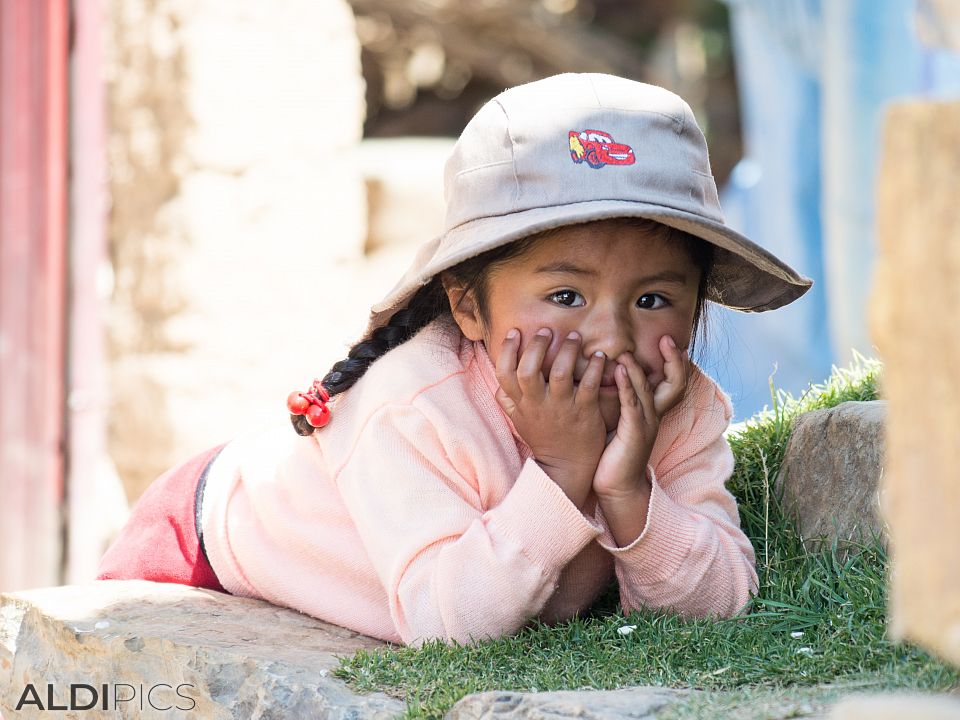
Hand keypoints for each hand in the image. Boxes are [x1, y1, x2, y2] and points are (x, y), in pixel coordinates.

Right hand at [495, 327, 606, 507]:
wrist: (567, 467)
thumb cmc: (544, 438)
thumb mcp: (520, 421)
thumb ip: (508, 400)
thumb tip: (498, 381)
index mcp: (521, 404)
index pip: (504, 374)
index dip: (507, 350)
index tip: (516, 332)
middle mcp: (538, 404)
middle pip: (528, 370)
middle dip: (537, 346)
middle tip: (547, 330)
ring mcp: (561, 408)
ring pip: (560, 373)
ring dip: (568, 351)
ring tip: (575, 337)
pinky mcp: (584, 412)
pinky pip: (589, 385)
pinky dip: (595, 368)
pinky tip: (600, 356)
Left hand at [593, 335, 689, 502]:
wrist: (617, 488)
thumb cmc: (612, 455)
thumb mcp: (618, 424)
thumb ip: (620, 402)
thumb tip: (607, 379)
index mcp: (652, 413)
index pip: (672, 382)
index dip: (675, 362)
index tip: (668, 342)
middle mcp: (654, 417)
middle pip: (674, 383)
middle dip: (673, 361)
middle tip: (667, 339)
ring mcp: (646, 425)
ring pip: (648, 390)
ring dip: (638, 368)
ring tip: (630, 350)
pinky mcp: (633, 433)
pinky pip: (632, 404)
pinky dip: (626, 385)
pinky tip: (618, 370)